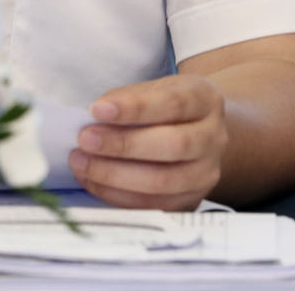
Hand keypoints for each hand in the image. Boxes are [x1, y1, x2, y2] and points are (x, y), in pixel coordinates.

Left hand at [69, 73, 227, 210]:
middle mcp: (213, 138)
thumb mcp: (155, 90)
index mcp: (205, 100)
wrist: (198, 134)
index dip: (134, 108)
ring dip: (115, 175)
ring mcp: (206, 174)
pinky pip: (153, 205)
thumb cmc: (167, 108)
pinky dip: (117, 195)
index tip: (97, 110)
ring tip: (82, 162)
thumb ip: (129, 100)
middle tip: (85, 140)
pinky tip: (93, 180)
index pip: (172, 104)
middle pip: (174, 145)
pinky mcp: (191, 201)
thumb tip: (94, 117)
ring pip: (163, 182)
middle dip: (123, 145)